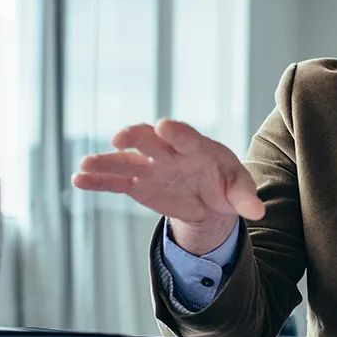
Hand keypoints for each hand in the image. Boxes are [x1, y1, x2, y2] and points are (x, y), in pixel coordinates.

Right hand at [71, 120, 263, 255]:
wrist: (209, 197)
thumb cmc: (226, 185)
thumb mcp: (239, 190)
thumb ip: (245, 198)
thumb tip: (257, 211)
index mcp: (196, 147)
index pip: (186, 136)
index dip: (176, 132)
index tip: (164, 126)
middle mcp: (168, 151)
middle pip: (150, 141)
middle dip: (137, 137)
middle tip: (122, 137)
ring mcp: (150, 166)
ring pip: (126, 160)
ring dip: (106, 161)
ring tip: (86, 163)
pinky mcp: (137, 183)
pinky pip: (115, 181)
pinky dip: (97, 180)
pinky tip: (78, 179)